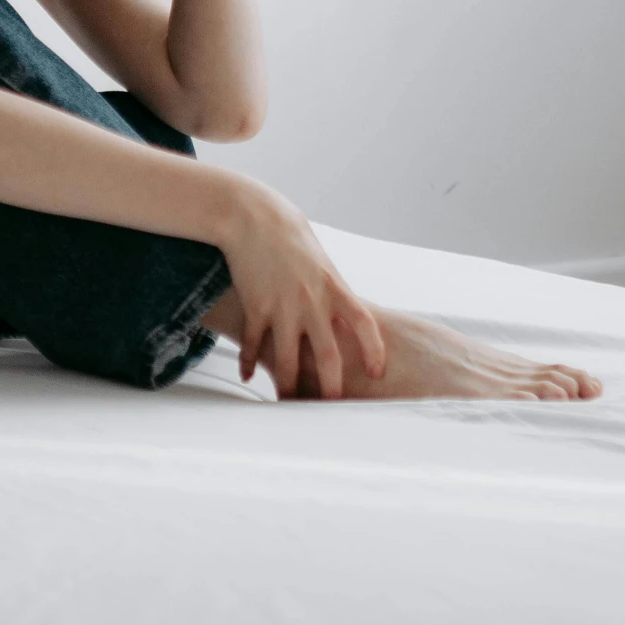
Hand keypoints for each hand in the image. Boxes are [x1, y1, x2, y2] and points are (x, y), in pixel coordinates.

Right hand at [218, 182, 386, 398]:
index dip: (374, 351)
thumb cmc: (291, 237)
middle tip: (331, 407)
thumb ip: (334, 293)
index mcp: (334, 288)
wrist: (254, 216)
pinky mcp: (255, 306)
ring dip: (288, 385)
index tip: (377, 372)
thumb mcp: (323, 264)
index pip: (364, 325)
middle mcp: (311, 301)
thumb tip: (344, 320)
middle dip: (330, 387)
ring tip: (288, 403)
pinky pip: (253, 342)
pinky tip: (247, 375)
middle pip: (327, 355)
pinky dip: (249, 361)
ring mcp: (282, 306)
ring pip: (287, 358)